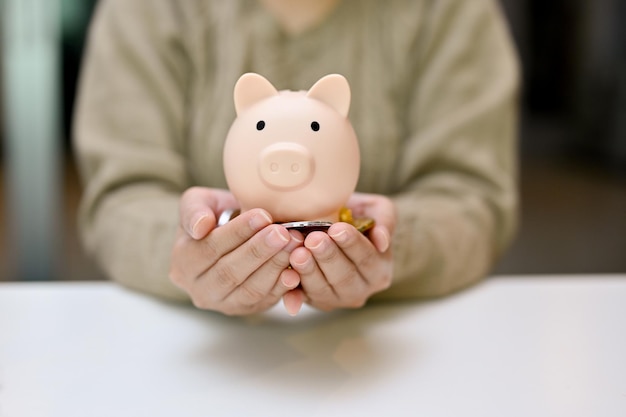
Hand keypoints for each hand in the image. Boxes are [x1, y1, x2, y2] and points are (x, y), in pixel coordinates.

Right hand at [169, 187, 301, 315]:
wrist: (231, 234)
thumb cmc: (214, 215)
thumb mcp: (197, 203)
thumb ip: (193, 211)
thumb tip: (200, 227)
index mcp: (182, 263)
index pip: (209, 248)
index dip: (237, 233)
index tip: (263, 215)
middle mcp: (199, 289)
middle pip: (230, 273)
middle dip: (259, 251)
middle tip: (283, 233)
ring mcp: (224, 304)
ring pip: (249, 290)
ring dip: (274, 267)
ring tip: (294, 245)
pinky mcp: (247, 310)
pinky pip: (265, 301)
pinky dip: (282, 287)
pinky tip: (296, 270)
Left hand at [286, 193, 395, 310]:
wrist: (328, 224)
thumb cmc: (353, 215)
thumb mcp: (376, 209)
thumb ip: (385, 220)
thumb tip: (382, 241)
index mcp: (379, 269)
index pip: (367, 258)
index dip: (352, 244)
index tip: (336, 229)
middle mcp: (360, 290)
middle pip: (345, 277)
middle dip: (328, 257)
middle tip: (314, 239)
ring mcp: (336, 299)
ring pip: (323, 289)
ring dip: (309, 271)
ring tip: (298, 252)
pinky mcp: (313, 301)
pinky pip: (302, 298)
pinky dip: (293, 292)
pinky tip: (287, 277)